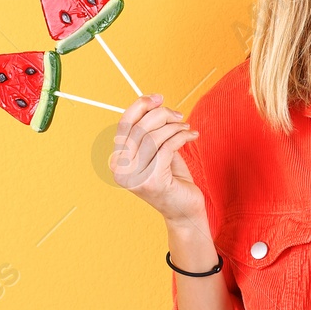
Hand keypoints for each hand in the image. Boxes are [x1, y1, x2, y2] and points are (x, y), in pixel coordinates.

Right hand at [110, 92, 205, 225]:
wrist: (184, 211)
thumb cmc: (172, 178)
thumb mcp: (157, 151)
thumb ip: (150, 131)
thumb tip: (153, 102)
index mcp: (118, 160)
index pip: (124, 124)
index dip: (140, 106)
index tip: (159, 97)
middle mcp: (121, 170)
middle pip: (139, 127)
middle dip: (163, 115)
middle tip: (180, 116)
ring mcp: (135, 177)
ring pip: (154, 136)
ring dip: (175, 127)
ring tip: (186, 128)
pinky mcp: (153, 181)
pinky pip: (167, 146)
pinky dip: (182, 136)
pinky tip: (192, 136)